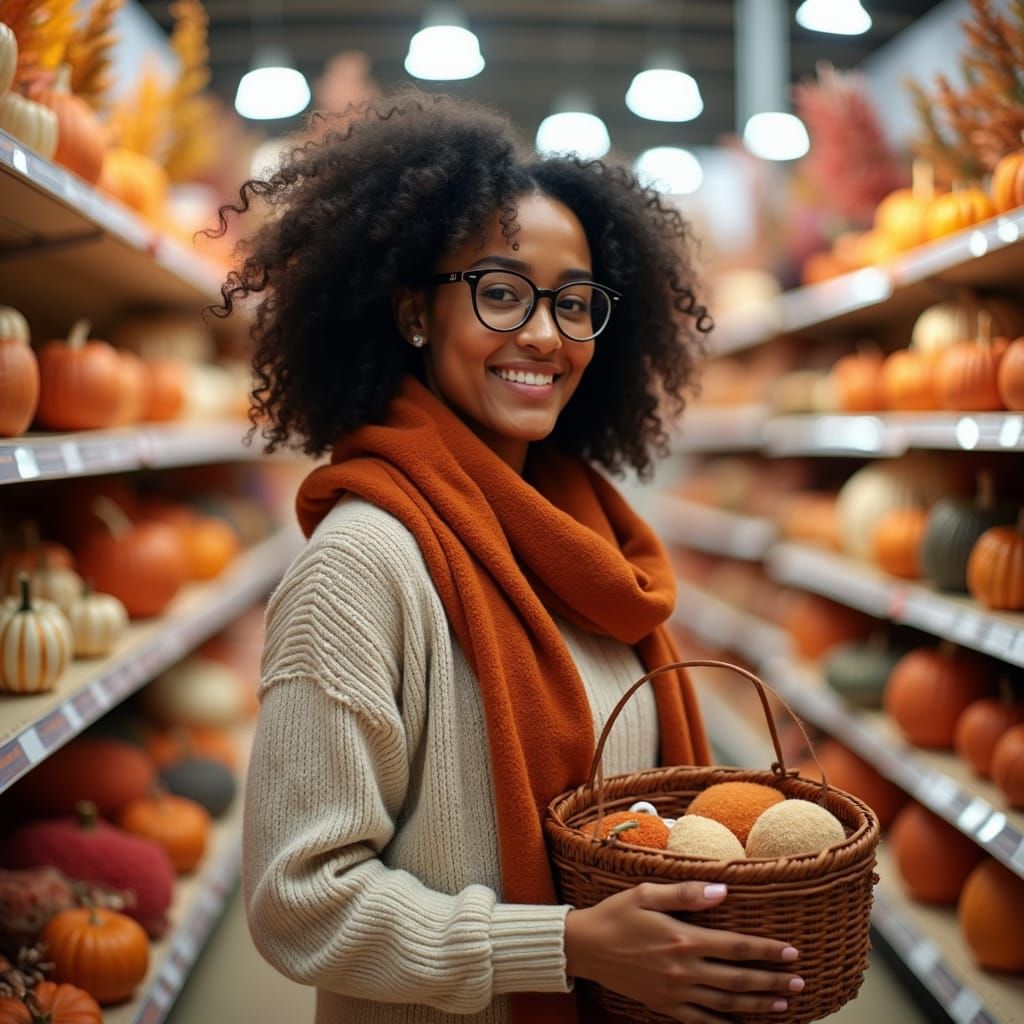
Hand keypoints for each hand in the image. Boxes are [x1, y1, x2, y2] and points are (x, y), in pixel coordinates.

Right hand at [564, 882, 802, 1023]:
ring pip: (726, 1003)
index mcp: (683, 939)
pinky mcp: (664, 1006)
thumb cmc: (616, 914)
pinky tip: (743, 1023)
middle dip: (772, 981)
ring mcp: (675, 993)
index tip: (792, 952)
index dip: (767, 951)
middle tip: (799, 982)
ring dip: (758, 1004)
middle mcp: (683, 970)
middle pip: (738, 979)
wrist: (584, 947)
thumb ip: (686, 893)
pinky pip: (702, 1020)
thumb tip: (723, 891)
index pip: (737, 947)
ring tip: (783, 1004)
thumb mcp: (647, 893)